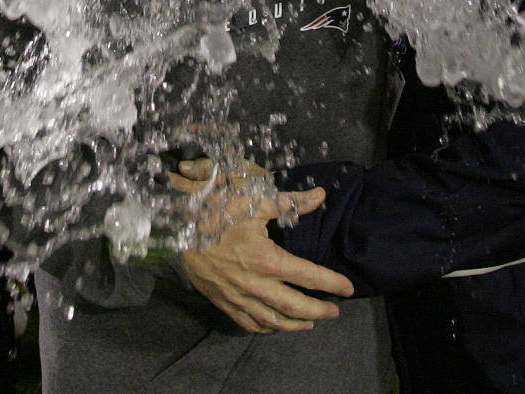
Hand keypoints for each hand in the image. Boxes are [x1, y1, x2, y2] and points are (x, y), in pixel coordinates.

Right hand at [175, 158, 353, 333]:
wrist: (177, 229)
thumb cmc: (217, 210)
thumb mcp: (254, 200)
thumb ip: (290, 202)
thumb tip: (319, 196)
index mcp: (265, 258)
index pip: (306, 275)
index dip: (330, 283)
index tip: (347, 288)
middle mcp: (254, 283)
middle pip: (293, 306)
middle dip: (318, 310)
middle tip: (335, 312)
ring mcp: (238, 296)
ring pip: (272, 320)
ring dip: (295, 324)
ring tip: (312, 323)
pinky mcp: (223, 302)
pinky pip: (248, 323)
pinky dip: (266, 328)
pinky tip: (276, 326)